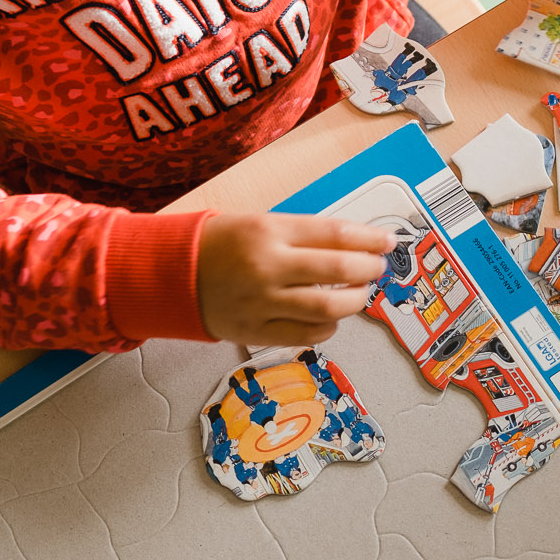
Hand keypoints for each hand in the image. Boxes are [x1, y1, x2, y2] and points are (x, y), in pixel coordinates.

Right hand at [196, 213, 390, 346]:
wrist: (171, 273)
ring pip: (329, 309)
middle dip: (369, 270)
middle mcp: (268, 266)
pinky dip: (328, 327)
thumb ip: (303, 235)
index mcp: (269, 231)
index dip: (370, 239)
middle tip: (376, 267)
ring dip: (354, 301)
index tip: (387, 241)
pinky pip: (308, 336)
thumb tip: (355, 245)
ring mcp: (263, 302)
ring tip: (357, 293)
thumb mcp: (260, 223)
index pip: (336, 234)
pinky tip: (329, 318)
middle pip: (340, 271)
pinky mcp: (257, 331)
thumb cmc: (219, 244)